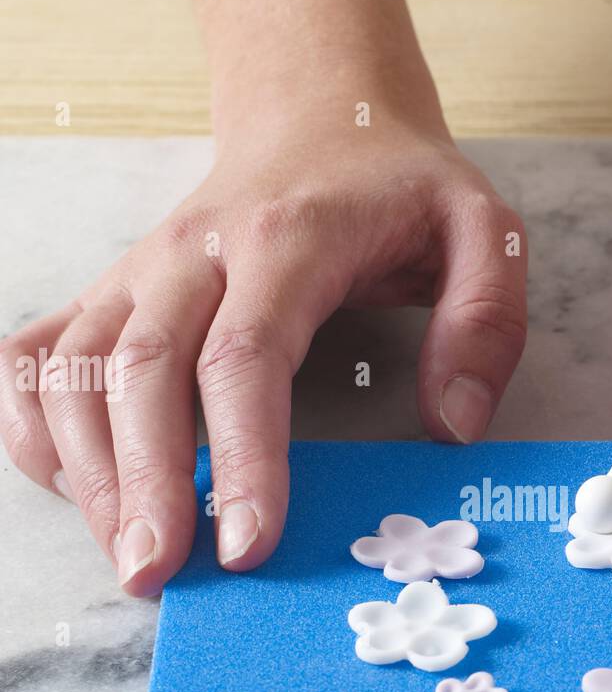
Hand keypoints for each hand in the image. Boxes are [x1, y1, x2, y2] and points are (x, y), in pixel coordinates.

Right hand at [0, 116, 525, 594]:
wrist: (322, 115)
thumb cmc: (400, 187)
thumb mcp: (485, 232)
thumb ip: (486, 322)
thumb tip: (454, 427)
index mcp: (288, 238)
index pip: (246, 355)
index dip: (240, 455)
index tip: (248, 545)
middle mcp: (193, 252)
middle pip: (142, 370)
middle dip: (142, 482)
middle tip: (156, 575)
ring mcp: (140, 270)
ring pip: (74, 367)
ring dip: (86, 469)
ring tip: (127, 557)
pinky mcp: (113, 290)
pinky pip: (36, 353)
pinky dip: (34, 421)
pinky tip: (68, 482)